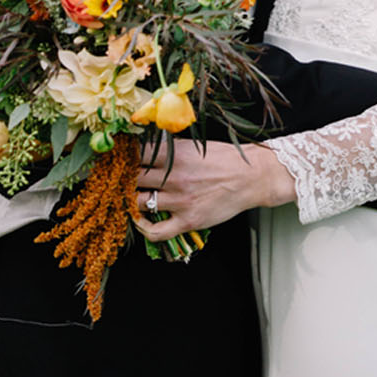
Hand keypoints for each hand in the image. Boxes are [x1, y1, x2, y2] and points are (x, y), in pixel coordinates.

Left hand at [135, 139, 295, 242]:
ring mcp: (181, 200)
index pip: (136, 155)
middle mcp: (176, 177)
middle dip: (125, 178)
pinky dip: (142, 227)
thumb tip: (143, 148)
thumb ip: (170, 149)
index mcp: (177, 155)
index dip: (124, 158)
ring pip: (139, 202)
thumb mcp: (197, 146)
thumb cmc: (227, 159)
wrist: (254, 176)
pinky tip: (140, 220)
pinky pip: (155, 231)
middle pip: (133, 178)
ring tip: (132, 196)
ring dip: (132, 199)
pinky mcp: (188, 220)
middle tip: (122, 179)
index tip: (121, 160)